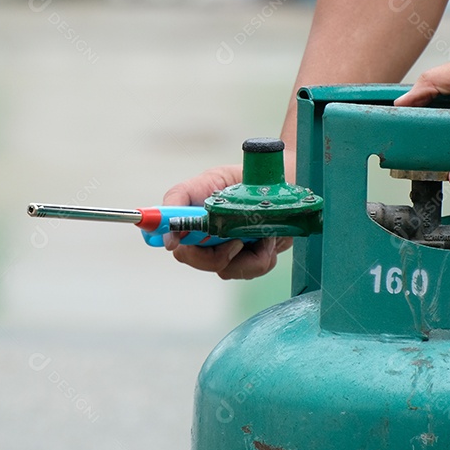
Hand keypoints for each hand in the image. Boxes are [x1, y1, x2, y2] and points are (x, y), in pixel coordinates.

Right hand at [162, 163, 293, 279]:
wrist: (287, 191)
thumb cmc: (250, 180)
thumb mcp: (217, 178)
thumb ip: (186, 195)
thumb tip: (170, 228)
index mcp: (190, 206)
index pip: (162, 222)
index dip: (161, 233)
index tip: (172, 241)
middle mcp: (200, 231)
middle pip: (186, 256)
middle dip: (212, 254)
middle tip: (235, 241)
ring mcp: (221, 249)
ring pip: (220, 268)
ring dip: (245, 253)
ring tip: (261, 233)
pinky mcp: (243, 262)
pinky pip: (245, 270)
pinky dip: (261, 257)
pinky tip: (268, 241)